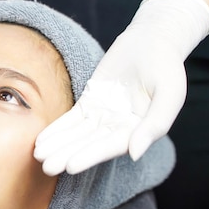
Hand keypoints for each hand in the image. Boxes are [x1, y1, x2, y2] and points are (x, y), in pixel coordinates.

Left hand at [34, 0, 208, 175]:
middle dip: (67, 155)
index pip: (111, 146)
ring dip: (58, 145)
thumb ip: (156, 123)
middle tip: (46, 167)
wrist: (152, 40)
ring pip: (77, 134)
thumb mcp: (170, 91)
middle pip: (90, 144)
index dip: (90, 156)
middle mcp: (120, 127)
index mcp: (140, 130)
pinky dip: (56, 129)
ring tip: (38, 156)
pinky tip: (41, 140)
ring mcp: (104, 115)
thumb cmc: (166, 65)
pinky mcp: (91, 103)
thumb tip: (135, 153)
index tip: (70, 166)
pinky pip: (71, 119)